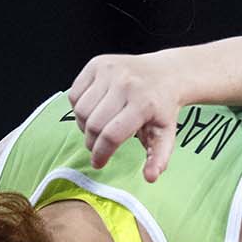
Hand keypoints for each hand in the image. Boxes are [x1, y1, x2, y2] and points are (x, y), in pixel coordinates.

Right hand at [67, 54, 181, 179]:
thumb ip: (158, 158)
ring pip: (81, 110)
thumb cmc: (162, 108)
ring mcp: (109, 71)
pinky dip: (79, 108)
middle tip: (98, 148)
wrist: (165, 74)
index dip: (101, 154)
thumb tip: (150, 178)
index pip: (112, 135)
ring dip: (84, 126)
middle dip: (92, 143)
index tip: (98, 163)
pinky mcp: (97, 64)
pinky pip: (75, 94)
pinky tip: (93, 111)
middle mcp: (125, 84)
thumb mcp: (166, 135)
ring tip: (97, 129)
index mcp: (143, 103)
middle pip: (94, 124)